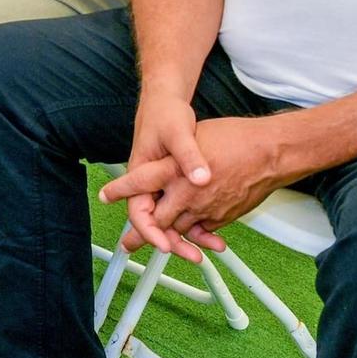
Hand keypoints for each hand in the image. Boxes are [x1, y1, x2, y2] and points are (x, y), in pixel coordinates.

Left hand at [100, 116, 286, 264]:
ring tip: (153, 246)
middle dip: (140, 234)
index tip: (106, 196)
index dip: (120, 190)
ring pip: (179, 229)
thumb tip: (163, 165)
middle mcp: (187, 192)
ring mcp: (206, 208)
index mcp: (176, 169)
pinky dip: (193, 233)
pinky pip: (201, 230)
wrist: (271, 153)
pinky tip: (189, 235)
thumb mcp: (194, 137)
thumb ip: (175, 157)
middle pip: (157, 219)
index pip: (140, 182)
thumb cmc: (236, 139)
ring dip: (166, 238)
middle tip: (126, 244)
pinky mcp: (223, 217)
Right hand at [103, 95, 211, 259]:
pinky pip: (187, 209)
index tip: (166, 245)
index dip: (150, 231)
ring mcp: (165, 184)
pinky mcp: (180, 183)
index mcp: (142, 172)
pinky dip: (200, 222)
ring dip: (190, 235)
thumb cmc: (165, 114)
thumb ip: (188, 157)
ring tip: (211, 248)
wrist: (167, 100)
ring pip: (173, 218)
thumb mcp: (177, 132)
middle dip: (173, 241)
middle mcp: (152, 183)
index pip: (139, 211)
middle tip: (193, 256)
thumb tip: (200, 178)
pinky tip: (217, 231)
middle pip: (157, 221)